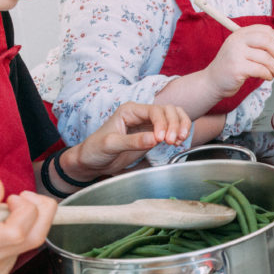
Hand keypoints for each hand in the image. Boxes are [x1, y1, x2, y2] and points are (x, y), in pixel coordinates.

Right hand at [0, 179, 56, 273]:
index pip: (14, 233)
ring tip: (6, 213)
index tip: (13, 197)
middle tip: (24, 199)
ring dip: (29, 223)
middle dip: (39, 213)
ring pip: (29, 246)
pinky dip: (19, 236)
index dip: (24, 210)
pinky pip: (20, 253)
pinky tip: (1, 229)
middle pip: (31, 240)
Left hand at [70, 102, 191, 176]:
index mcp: (129, 111)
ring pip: (173, 116)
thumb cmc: (95, 150)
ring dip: (181, 126)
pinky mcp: (154, 134)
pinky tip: (178, 143)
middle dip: (174, 125)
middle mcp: (141, 114)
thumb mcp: (110, 145)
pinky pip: (172, 128)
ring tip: (179, 140)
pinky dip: (179, 133)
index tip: (161, 139)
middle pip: (168, 111)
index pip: (154, 111)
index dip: (162, 123)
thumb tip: (154, 139)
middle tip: (173, 141)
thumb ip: (132, 141)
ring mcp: (149, 124)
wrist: (92, 162)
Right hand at [203, 25, 273, 97]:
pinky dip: (268, 75)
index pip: (264, 30)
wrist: (213, 81)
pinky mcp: (237, 68)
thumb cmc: (232, 65)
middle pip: (266, 40)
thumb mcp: (246, 50)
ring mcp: (236, 53)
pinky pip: (261, 70)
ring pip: (266, 58)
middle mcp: (236, 40)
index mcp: (239, 34)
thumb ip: (263, 41)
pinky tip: (267, 77)